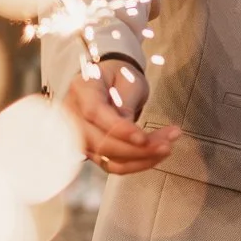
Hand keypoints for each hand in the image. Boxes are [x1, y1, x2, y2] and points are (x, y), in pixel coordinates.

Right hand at [60, 64, 181, 174]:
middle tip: (166, 145)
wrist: (112, 80)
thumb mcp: (128, 80)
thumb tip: (130, 133)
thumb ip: (125, 104)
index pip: (94, 112)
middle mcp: (73, 114)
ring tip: (166, 147)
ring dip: (140, 158)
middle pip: (99, 142)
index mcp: (82, 88)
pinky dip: (136, 164)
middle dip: (136, 149)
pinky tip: (155, 155)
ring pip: (107, 158)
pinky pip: (112, 164)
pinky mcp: (91, 150)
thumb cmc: (120, 75)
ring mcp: (79, 135)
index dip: (118, 128)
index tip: (143, 138)